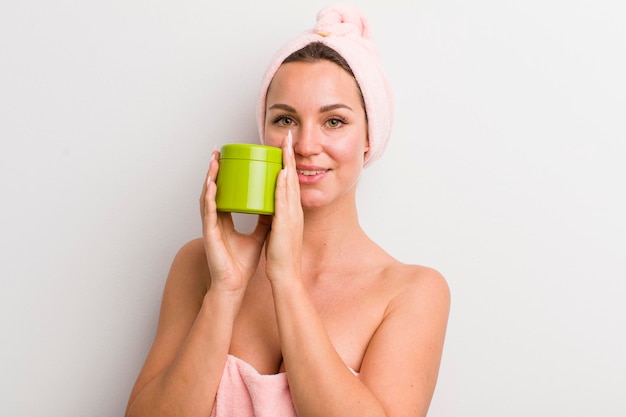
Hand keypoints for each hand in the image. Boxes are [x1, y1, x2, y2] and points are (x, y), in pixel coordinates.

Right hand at [200, 151, 271, 293]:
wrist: (235, 284)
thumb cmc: (242, 264)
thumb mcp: (259, 235)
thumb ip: (266, 221)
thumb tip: (278, 205)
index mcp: (225, 219)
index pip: (225, 192)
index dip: (226, 176)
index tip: (230, 158)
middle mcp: (216, 220)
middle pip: (214, 190)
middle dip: (214, 171)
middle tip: (217, 152)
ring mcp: (211, 226)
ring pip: (208, 196)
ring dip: (209, 178)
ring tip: (213, 161)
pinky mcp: (210, 234)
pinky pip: (209, 212)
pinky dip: (210, 197)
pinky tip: (211, 184)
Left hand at [265, 131, 303, 282]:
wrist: (286, 274)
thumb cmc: (281, 256)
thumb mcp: (279, 231)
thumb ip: (276, 217)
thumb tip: (270, 206)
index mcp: (292, 211)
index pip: (290, 181)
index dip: (288, 162)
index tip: (285, 146)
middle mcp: (294, 209)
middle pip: (292, 177)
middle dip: (290, 155)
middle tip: (288, 135)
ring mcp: (292, 215)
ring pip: (290, 184)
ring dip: (287, 162)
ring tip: (285, 144)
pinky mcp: (285, 223)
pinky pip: (284, 199)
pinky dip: (283, 183)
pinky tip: (282, 171)